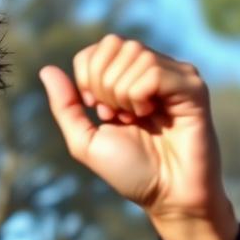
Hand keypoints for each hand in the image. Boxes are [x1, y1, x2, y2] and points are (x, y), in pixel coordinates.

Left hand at [38, 35, 227, 221]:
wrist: (166, 195)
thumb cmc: (130, 171)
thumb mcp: (84, 140)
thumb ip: (66, 106)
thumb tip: (47, 70)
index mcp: (128, 78)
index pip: (96, 50)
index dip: (87, 77)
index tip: (98, 111)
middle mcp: (153, 70)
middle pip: (112, 45)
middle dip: (102, 84)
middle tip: (117, 116)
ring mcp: (174, 76)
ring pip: (134, 54)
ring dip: (122, 94)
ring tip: (137, 119)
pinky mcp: (192, 86)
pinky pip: (153, 71)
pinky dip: (140, 96)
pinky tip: (151, 117)